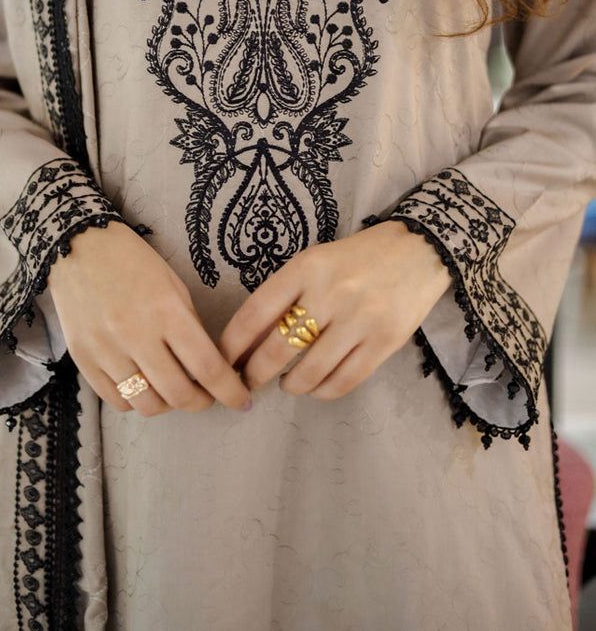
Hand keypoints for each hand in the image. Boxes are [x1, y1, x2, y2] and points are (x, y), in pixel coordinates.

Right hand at [47, 219, 252, 415]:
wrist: (78, 247)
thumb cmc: (133, 261)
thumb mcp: (173, 284)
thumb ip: (190, 326)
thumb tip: (208, 365)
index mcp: (166, 310)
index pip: (207, 367)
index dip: (230, 391)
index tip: (242, 400)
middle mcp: (136, 335)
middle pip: (178, 393)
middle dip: (202, 403)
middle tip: (208, 397)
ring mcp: (106, 351)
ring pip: (147, 405)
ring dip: (169, 405)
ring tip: (174, 391)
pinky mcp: (82, 360)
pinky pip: (116, 401)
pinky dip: (136, 401)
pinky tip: (144, 386)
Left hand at [216, 220, 451, 399]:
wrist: (419, 251)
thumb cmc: (358, 258)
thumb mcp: (316, 262)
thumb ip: (286, 294)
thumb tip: (248, 340)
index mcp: (307, 267)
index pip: (256, 312)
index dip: (233, 344)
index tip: (222, 361)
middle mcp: (331, 293)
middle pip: (277, 348)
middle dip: (254, 373)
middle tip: (247, 383)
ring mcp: (359, 319)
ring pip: (310, 371)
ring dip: (291, 385)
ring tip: (288, 383)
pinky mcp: (385, 342)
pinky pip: (344, 380)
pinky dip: (323, 391)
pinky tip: (316, 387)